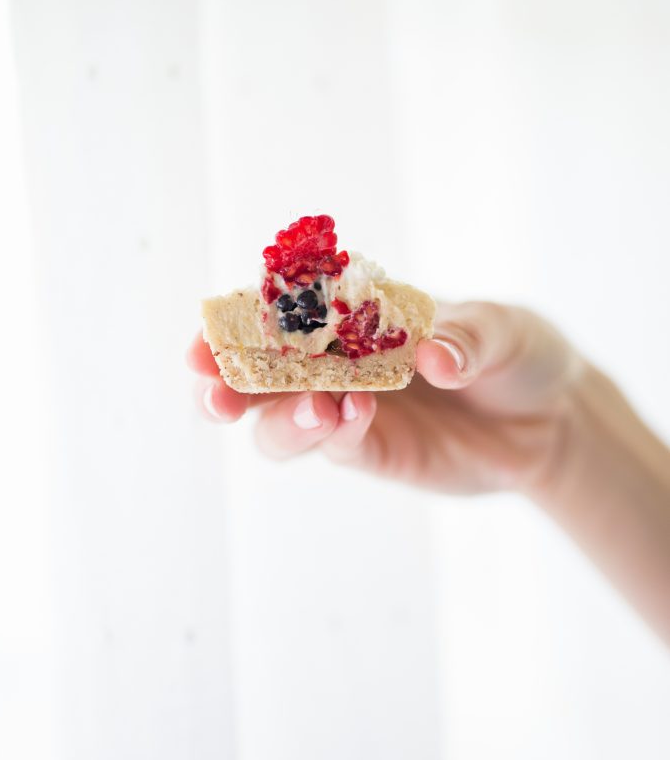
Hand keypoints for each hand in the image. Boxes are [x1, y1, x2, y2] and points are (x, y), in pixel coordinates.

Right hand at [187, 301, 583, 496]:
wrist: (551, 416)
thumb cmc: (515, 351)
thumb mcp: (500, 329)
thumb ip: (466, 337)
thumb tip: (435, 358)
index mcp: (349, 309)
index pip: (279, 312)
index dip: (237, 323)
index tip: (208, 337)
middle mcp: (335, 360)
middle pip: (258, 374)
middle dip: (227, 382)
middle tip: (213, 391)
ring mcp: (348, 408)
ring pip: (281, 422)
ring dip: (279, 418)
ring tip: (313, 411)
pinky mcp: (371, 450)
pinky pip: (337, 445)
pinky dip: (336, 432)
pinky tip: (354, 416)